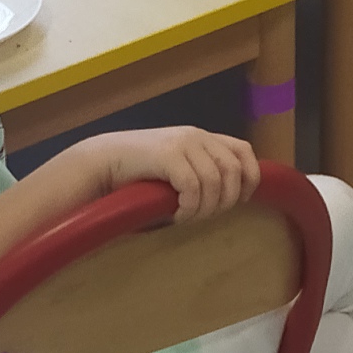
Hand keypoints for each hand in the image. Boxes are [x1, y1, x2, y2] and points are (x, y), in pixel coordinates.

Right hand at [83, 126, 261, 224]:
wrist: (102, 161)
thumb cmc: (139, 173)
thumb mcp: (177, 169)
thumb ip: (201, 175)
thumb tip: (229, 202)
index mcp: (203, 137)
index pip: (243, 151)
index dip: (250, 178)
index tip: (241, 201)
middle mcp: (197, 136)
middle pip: (233, 171)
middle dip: (225, 201)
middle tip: (205, 215)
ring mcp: (183, 143)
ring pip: (215, 182)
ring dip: (205, 208)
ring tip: (187, 217)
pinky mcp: (168, 154)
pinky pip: (193, 187)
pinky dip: (189, 207)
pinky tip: (176, 215)